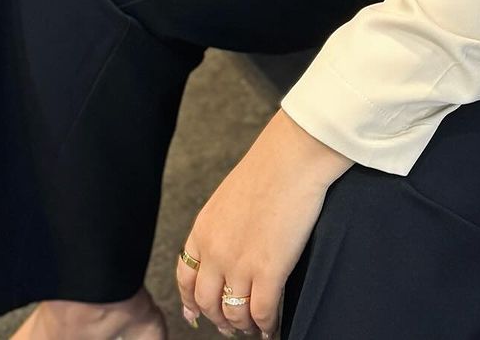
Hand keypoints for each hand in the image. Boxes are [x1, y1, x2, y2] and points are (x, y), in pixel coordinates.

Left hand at [177, 110, 352, 336]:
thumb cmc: (270, 167)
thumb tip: (228, 244)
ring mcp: (240, 264)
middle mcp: (215, 251)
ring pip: (234, 313)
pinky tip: (273, 327)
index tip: (197, 314)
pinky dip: (267, 326)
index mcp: (203, 229)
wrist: (293, 157)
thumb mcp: (230, 196)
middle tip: (231, 325)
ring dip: (244, 325)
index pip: (186, 277)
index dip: (191, 301)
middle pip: (207, 303)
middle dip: (219, 318)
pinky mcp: (269, 271)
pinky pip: (263, 312)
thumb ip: (222, 224)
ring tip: (255, 327)